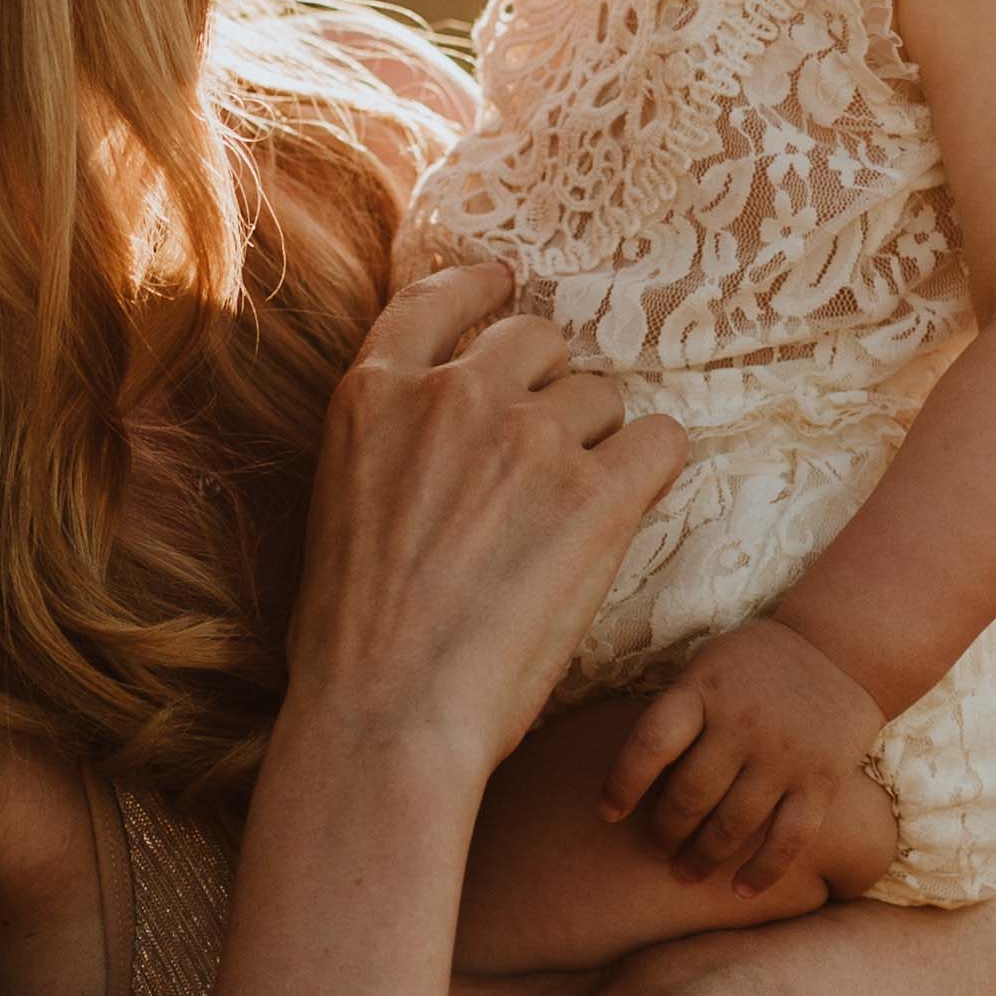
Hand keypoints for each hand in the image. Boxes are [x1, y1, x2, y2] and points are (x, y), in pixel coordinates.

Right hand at [288, 262, 684, 777]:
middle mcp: (453, 395)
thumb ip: (389, 447)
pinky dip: (653, 471)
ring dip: (599, 443)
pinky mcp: (595, 493)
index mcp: (374, 395)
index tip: (504, 284)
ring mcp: (528, 438)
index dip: (479, 288)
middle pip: (536, 342)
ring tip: (571, 516)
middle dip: (550, 387)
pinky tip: (630, 509)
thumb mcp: (335, 505)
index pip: (436, 301)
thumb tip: (438, 451)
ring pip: (601, 398)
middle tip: (549, 453)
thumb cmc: (349, 642)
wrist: (386, 712)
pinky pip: (660, 442)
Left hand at [604, 619, 888, 890]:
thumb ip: (676, 714)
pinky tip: (740, 890)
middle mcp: (744, 721)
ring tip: (685, 873)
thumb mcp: (707, 667)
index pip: (651, 743)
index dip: (622, 784)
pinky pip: (789, 838)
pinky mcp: (822, 779)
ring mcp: (785, 753)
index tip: (608, 814)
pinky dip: (763, 871)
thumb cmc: (753, 666)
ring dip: (703, 857)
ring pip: (733, 824)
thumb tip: (632, 781)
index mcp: (704, 687)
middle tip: (655, 849)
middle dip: (665, 832)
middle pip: (690, 794)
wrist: (839, 649)